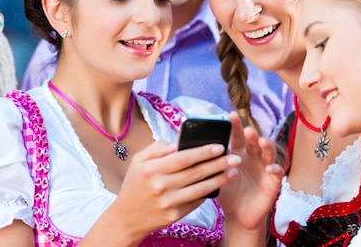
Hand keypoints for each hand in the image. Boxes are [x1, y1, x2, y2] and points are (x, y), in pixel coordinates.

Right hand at [92, 140, 239, 244]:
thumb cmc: (134, 185)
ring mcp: (168, 202)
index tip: (220, 146)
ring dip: (219, 179)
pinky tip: (218, 185)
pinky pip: (196, 202)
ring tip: (233, 172)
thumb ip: (158, 148)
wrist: (126, 218)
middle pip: (195, 172)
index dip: (203, 152)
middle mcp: (160, 186)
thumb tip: (179, 142)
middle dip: (218, 164)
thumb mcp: (138, 161)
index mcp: (152, 169)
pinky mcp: (175, 215)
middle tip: (235, 157)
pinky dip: (208, 193)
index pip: (183, 157)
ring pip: (200, 189)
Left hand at [218, 112, 283, 229]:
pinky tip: (270, 168)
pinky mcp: (272, 181)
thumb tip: (193, 149)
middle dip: (251, 134)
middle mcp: (252, 156)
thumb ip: (211, 163)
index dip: (235, 125)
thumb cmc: (226, 191)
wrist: (237, 214)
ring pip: (268, 153)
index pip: (237, 135)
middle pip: (254, 141)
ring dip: (266, 146)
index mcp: (238, 152)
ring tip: (262, 141)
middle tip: (247, 130)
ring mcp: (264, 167)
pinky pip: (276, 173)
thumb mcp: (216, 176)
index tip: (231, 115)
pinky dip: (275, 169)